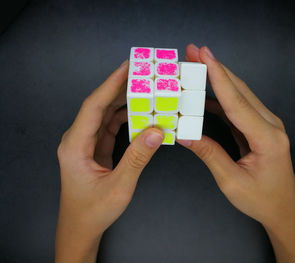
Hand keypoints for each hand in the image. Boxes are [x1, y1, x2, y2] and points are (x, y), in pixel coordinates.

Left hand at [55, 60, 163, 262]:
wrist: (81, 227)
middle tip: (141, 73)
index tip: (127, 67)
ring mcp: (85, 142)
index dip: (110, 85)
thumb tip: (157, 130)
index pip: (93, 106)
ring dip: (123, 101)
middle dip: (119, 87)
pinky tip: (139, 112)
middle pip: (98, 105)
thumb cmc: (94, 210)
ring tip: (143, 88)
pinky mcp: (94, 147)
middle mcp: (77, 139)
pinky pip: (109, 125)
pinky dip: (124, 117)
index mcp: (75, 145)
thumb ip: (138, 158)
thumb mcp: (119, 186)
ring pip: (104, 113)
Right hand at [178, 44, 294, 262]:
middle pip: (240, 90)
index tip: (204, 55)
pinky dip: (221, 98)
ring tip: (196, 67)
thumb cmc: (261, 199)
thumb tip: (184, 134)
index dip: (219, 77)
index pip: (237, 102)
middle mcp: (270, 125)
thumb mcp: (231, 181)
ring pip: (239, 95)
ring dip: (218, 79)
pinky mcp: (259, 128)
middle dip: (216, 68)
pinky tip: (205, 95)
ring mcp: (266, 125)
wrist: (283, 209)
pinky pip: (238, 108)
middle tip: (194, 51)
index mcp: (267, 138)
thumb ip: (209, 153)